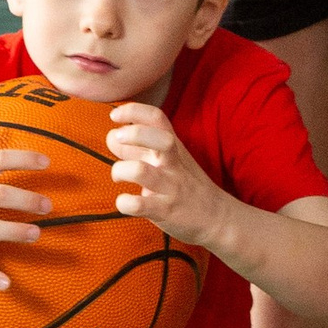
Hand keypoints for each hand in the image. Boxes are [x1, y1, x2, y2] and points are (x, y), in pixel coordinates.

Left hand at [108, 105, 227, 249]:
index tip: (114, 115)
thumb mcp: (166, 161)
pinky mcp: (165, 210)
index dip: (133, 110)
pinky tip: (124, 202)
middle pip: (159, 138)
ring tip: (119, 176)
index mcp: (173, 147)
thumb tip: (111, 136)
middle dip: (134, 133)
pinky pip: (139, 205)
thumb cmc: (185, 185)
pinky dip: (124, 202)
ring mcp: (170, 187)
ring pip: (141, 171)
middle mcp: (173, 163)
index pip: (157, 118)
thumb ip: (137, 149)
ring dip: (120, 170)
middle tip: (118, 138)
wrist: (217, 217)